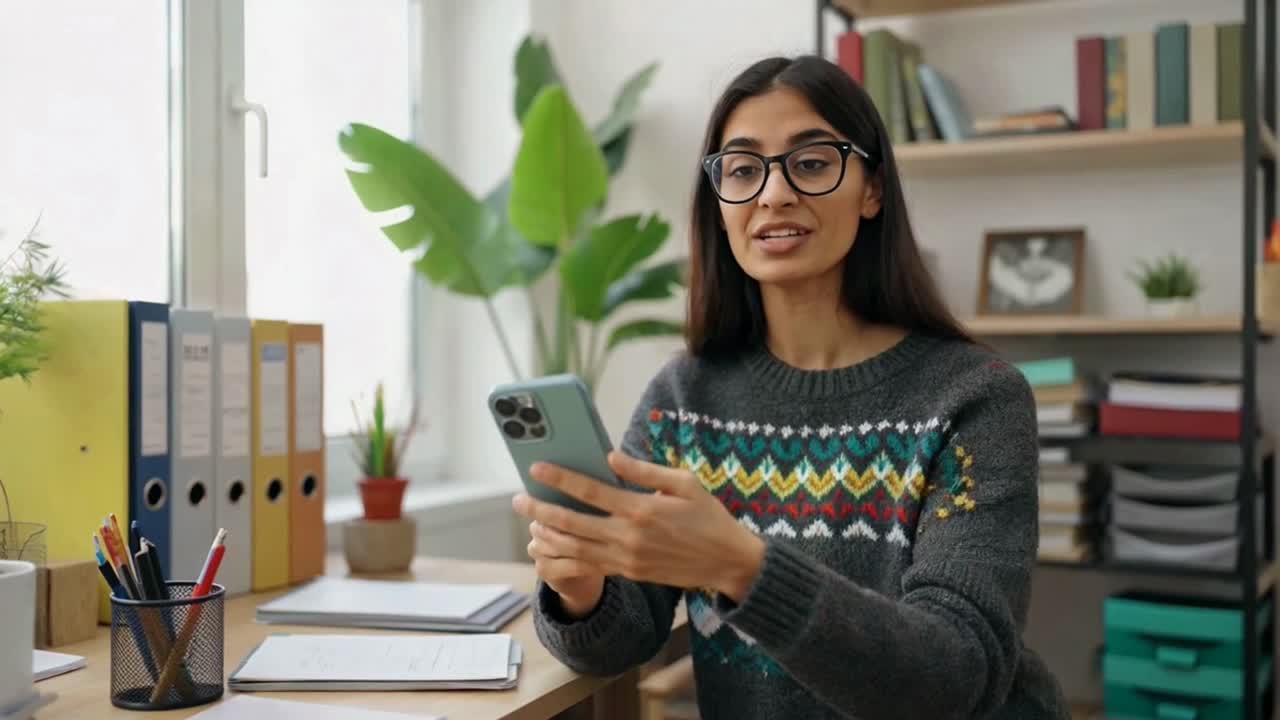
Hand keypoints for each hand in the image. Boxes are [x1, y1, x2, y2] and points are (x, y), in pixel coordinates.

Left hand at [511, 451, 765, 601]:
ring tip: (529, 523)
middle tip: (518, 498)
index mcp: (641, 509)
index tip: (537, 467)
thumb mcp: (685, 483)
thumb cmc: (709, 516)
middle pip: (572, 523)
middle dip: (540, 509)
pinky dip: (564, 557)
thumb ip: (644, 470)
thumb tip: (611, 456)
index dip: (560, 478)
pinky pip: (588, 567)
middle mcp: (629, 537)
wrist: (727, 562)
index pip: (590, 490)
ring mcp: (626, 559)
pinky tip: (551, 547)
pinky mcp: (628, 574)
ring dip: (547, 536)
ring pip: (574, 549)